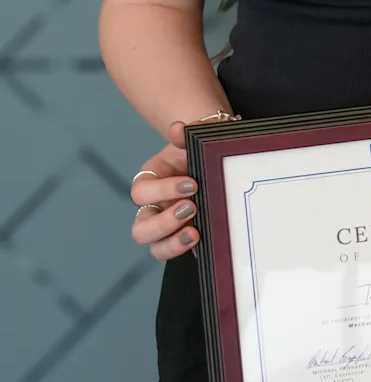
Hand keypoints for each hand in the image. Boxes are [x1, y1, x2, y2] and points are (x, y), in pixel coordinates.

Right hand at [131, 121, 201, 260]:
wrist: (218, 158)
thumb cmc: (200, 149)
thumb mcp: (195, 137)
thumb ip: (186, 132)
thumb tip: (178, 128)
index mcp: (151, 181)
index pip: (141, 191)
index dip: (161, 190)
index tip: (191, 184)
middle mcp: (154, 208)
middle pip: (140, 228)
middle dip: (164, 222)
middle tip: (192, 207)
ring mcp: (169, 227)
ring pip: (155, 247)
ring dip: (172, 244)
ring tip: (195, 233)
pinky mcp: (187, 238)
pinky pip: (180, 252)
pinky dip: (190, 252)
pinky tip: (207, 243)